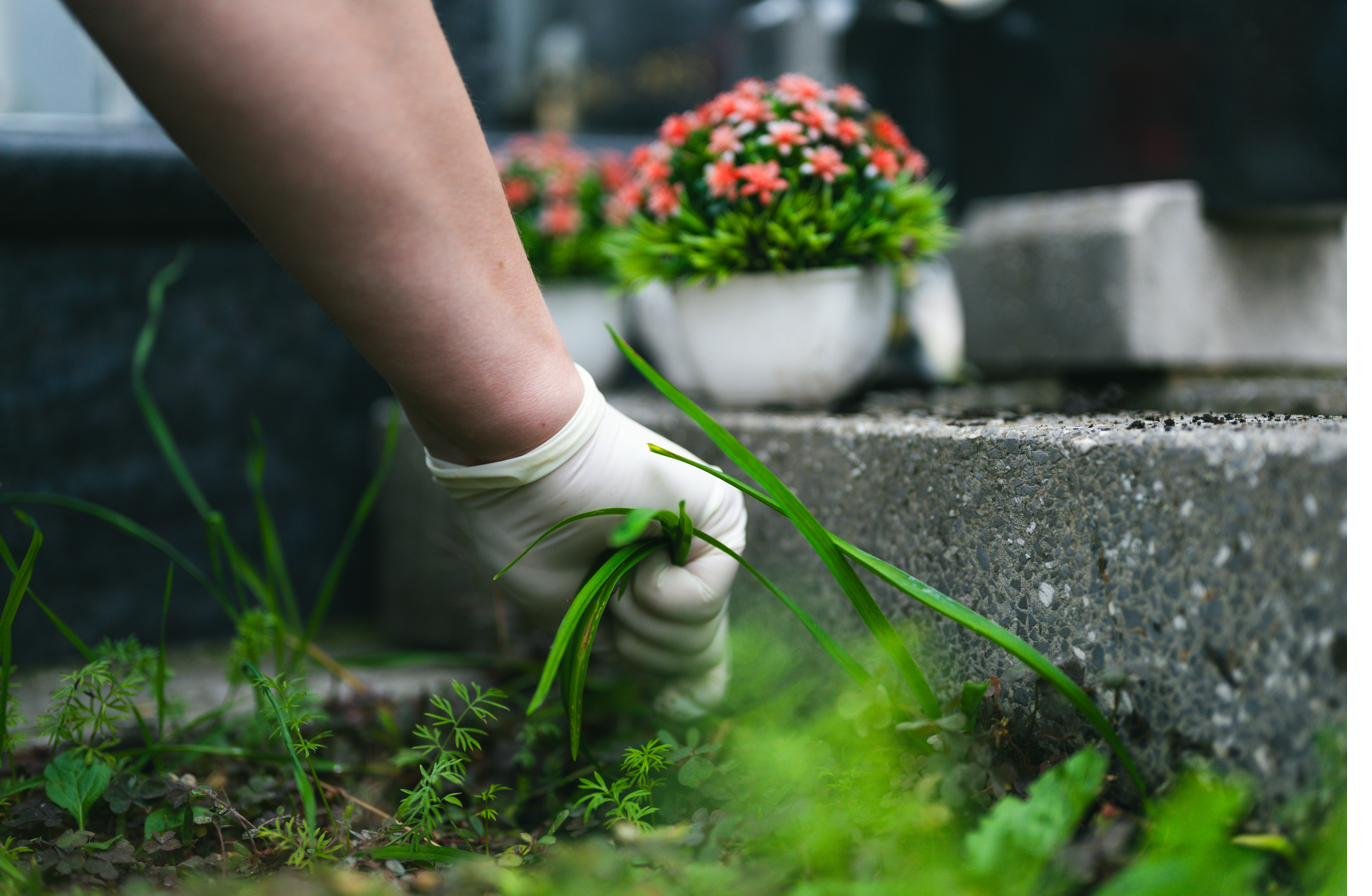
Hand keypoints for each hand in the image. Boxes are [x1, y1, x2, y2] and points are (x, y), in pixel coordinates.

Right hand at [427, 366, 746, 717]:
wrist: (522, 464)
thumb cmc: (528, 530)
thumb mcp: (577, 614)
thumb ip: (626, 647)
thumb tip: (688, 698)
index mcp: (648, 582)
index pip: (686, 654)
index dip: (680, 688)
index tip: (670, 706)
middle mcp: (684, 561)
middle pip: (692, 657)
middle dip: (642, 645)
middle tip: (608, 593)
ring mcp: (706, 540)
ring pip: (699, 634)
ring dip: (640, 615)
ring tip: (613, 560)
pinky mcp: (723, 516)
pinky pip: (704, 597)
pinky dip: (656, 591)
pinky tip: (636, 549)